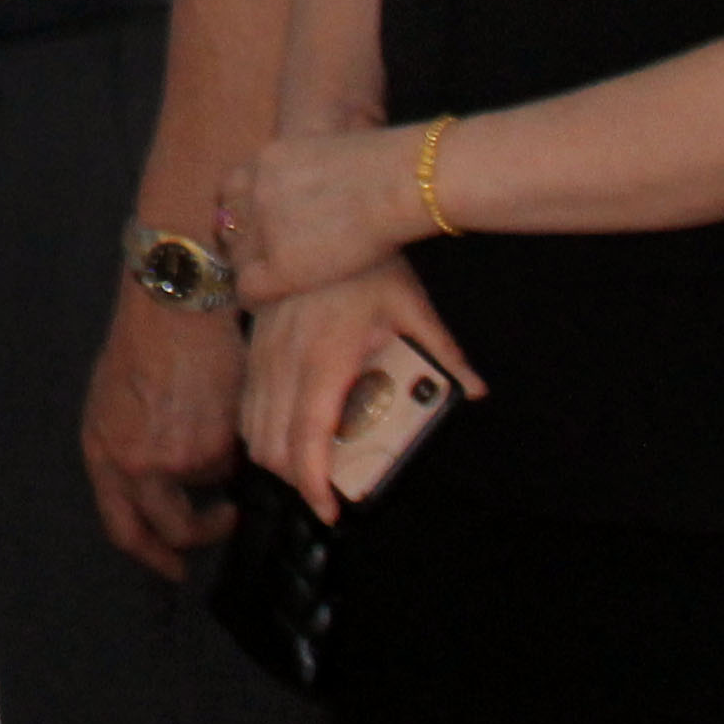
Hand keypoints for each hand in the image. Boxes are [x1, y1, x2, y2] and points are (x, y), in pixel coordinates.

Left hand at [80, 286, 246, 575]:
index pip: (122, 529)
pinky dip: (235, 444)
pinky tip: (226, 405)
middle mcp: (132, 465)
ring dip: (219, 466)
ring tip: (214, 419)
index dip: (152, 556)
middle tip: (222, 521)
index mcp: (101, 453)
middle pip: (171, 529)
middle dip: (202, 533)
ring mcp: (175, 460)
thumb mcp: (112, 401)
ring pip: (210, 487)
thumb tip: (158, 490)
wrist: (172, 304)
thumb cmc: (142, 342)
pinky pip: (234, 462)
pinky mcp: (214, 446)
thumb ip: (128, 449)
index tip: (175, 568)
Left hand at [219, 125, 430, 308]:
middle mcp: (254, 192)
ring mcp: (262, 227)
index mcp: (264, 161)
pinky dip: (252, 298)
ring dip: (248, 271)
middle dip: (240, 243)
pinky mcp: (278, 264)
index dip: (242, 216)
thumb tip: (313, 196)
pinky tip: (266, 304)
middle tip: (257, 261)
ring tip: (265, 285)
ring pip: (235, 259)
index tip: (254, 233)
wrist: (396, 184)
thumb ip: (304, 174)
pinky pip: (247, 289)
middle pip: (227, 225)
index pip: (230, 193)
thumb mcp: (326, 154)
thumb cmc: (383, 169)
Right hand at [239, 260, 484, 524]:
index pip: (308, 437)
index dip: (314, 482)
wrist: (319, 212)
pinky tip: (283, 428)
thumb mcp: (414, 308)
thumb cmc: (370, 263)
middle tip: (325, 492)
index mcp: (325, 359)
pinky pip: (247, 397)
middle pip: (272, 442)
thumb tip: (476, 392)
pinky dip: (259, 426)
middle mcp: (285, 359)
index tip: (330, 510)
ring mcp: (262, 348)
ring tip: (307, 467)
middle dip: (294, 479)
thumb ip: (445, 354)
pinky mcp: (253, 338)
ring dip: (274, 455)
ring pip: (252, 423)